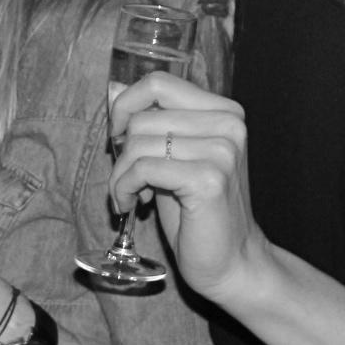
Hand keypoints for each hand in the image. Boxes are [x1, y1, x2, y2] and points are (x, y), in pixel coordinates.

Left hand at [109, 75, 274, 303]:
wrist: (231, 261)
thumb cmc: (195, 209)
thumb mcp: (171, 156)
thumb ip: (150, 122)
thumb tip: (113, 88)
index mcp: (223, 111)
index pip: (157, 83)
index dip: (125, 106)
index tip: (118, 137)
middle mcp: (229, 125)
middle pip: (142, 118)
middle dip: (121, 152)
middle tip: (128, 180)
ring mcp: (222, 151)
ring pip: (137, 144)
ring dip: (120, 176)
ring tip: (132, 195)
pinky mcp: (209, 179)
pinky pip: (142, 169)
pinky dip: (125, 189)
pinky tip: (134, 205)